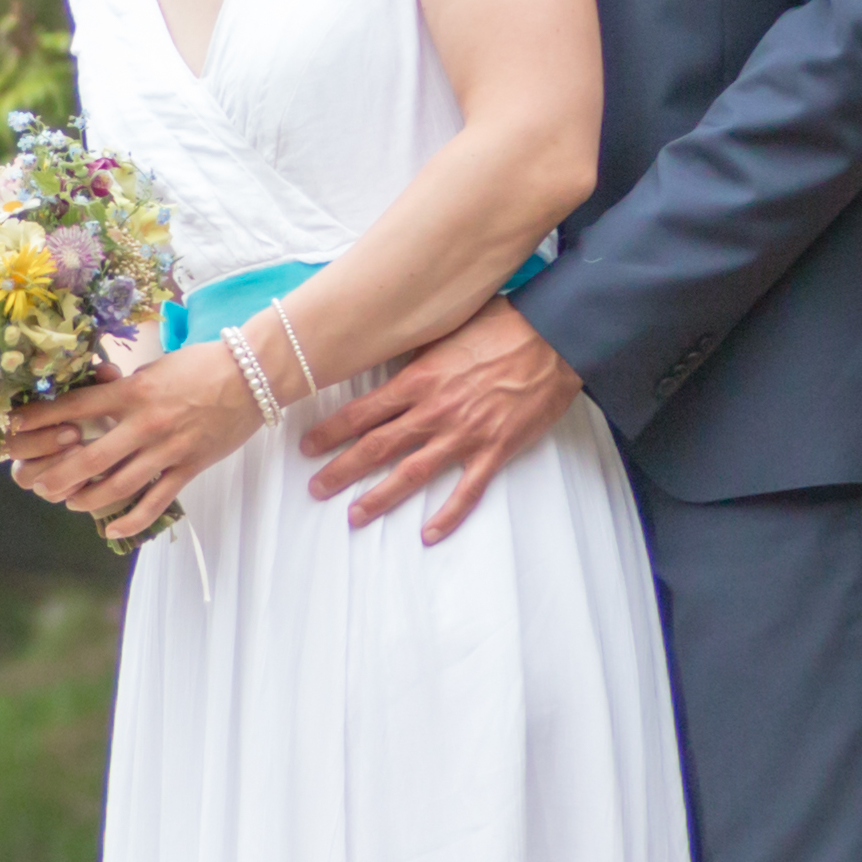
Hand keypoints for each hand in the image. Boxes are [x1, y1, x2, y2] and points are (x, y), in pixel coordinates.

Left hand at [8, 341, 260, 542]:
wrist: (252, 374)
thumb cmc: (201, 365)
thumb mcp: (154, 369)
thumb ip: (124, 389)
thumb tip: (94, 400)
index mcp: (132, 392)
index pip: (75, 408)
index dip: (40, 420)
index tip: (15, 428)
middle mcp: (144, 423)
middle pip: (89, 457)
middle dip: (58, 475)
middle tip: (40, 486)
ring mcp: (167, 448)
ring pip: (118, 485)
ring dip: (88, 498)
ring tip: (71, 502)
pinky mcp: (189, 467)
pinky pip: (155, 501)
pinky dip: (132, 518)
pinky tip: (112, 527)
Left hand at [302, 302, 580, 540]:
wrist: (554, 339)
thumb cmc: (502, 326)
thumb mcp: (446, 330)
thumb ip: (415, 356)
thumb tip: (390, 365)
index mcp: (418, 380)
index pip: (362, 412)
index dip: (331, 432)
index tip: (308, 446)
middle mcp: (434, 411)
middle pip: (377, 447)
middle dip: (341, 470)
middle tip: (316, 489)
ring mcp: (464, 435)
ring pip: (412, 473)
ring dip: (380, 497)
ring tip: (355, 516)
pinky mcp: (495, 451)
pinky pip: (467, 491)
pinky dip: (448, 515)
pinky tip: (429, 535)